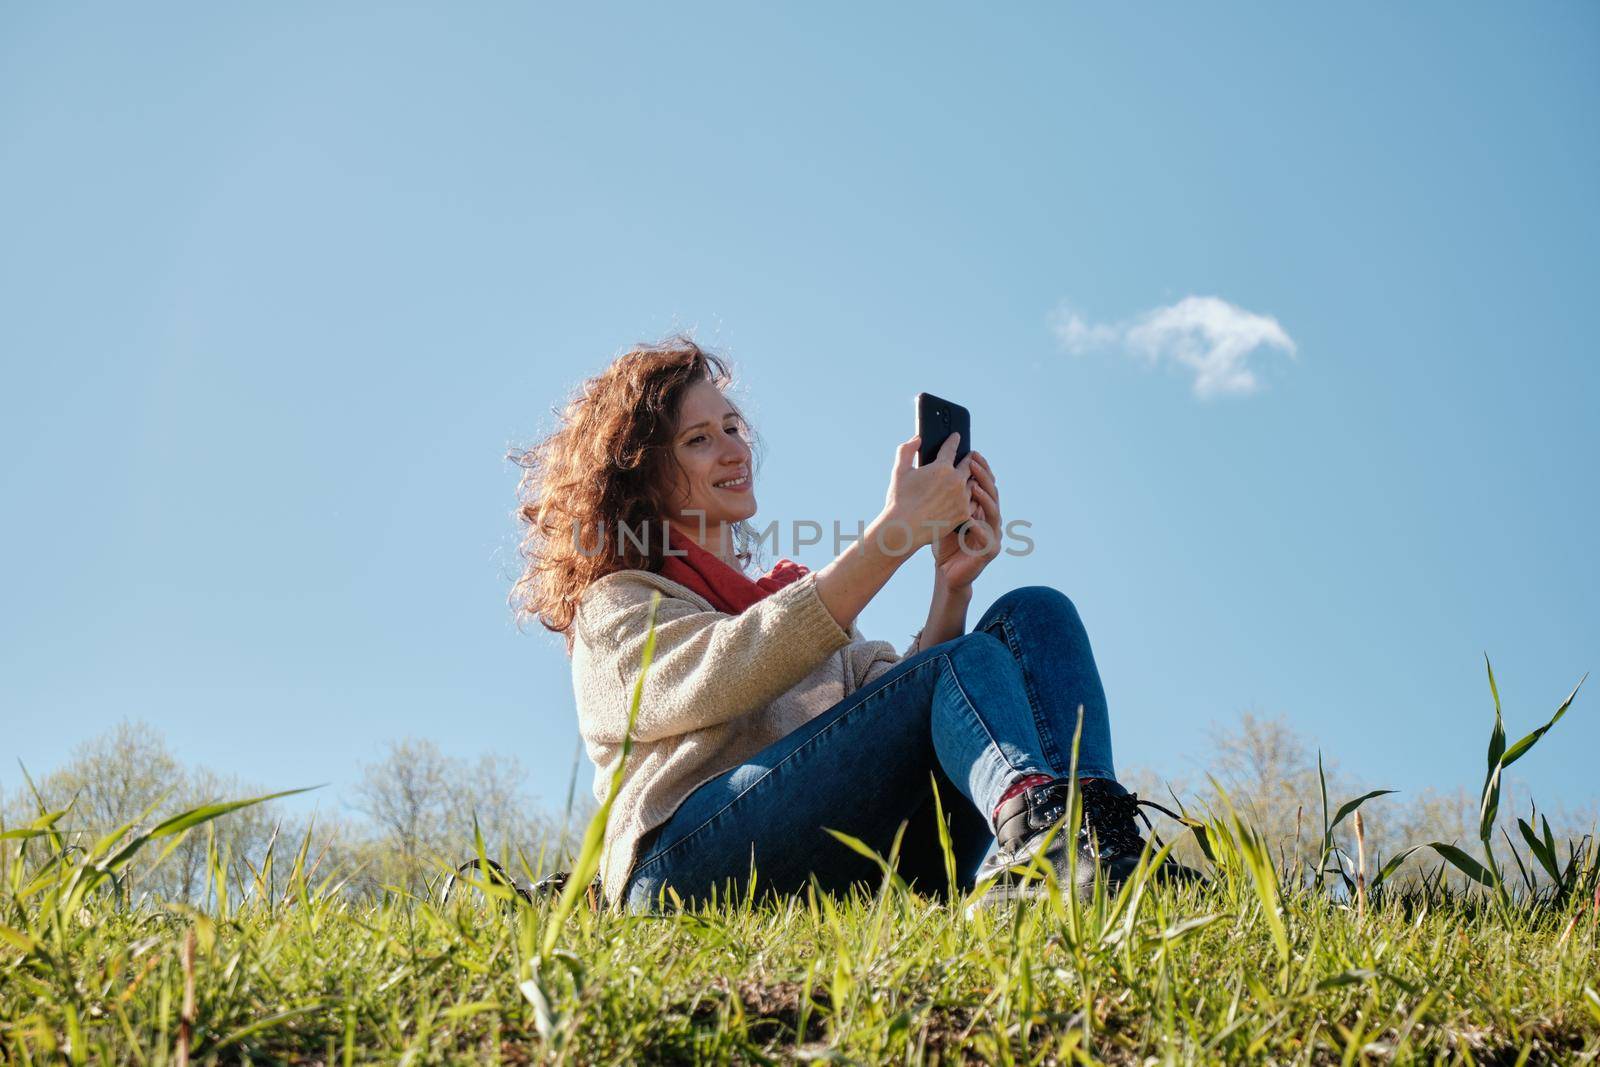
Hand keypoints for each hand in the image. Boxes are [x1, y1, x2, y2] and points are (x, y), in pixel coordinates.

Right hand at [877, 432, 972, 555]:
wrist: (904, 529)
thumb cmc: (899, 500)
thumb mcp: (899, 471)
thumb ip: (906, 450)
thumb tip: (917, 439)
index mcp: (941, 467)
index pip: (951, 448)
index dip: (954, 440)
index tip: (957, 436)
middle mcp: (956, 481)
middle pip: (969, 465)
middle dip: (970, 458)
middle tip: (970, 456)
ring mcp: (962, 498)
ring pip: (973, 484)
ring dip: (972, 479)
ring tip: (972, 477)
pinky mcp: (964, 513)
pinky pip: (974, 502)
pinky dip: (973, 497)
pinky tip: (971, 496)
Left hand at [932, 449, 999, 591]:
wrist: (946, 571)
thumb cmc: (944, 542)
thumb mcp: (943, 514)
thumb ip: (945, 495)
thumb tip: (934, 466)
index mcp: (982, 509)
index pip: (985, 484)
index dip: (981, 468)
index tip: (972, 452)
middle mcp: (991, 519)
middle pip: (993, 493)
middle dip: (984, 476)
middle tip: (973, 462)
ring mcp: (993, 535)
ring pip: (994, 512)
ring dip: (984, 498)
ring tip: (974, 487)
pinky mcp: (989, 552)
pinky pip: (987, 537)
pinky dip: (979, 527)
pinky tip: (971, 519)